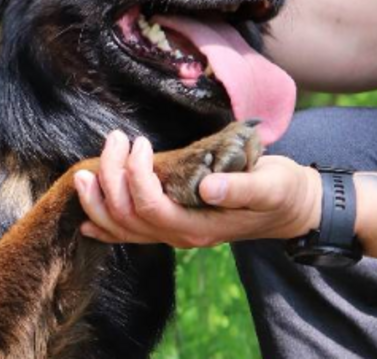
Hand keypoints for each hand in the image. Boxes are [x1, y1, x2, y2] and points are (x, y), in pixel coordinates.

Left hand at [74, 130, 321, 247]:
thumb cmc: (281, 191)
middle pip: (127, 217)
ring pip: (120, 228)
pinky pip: (128, 234)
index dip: (135, 177)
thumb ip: (241, 188)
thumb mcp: (270, 184)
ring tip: (85, 171)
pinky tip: (86, 218)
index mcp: (200, 227)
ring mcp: (173, 233)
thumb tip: (209, 187)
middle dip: (110, 177)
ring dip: (97, 200)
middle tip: (113, 140)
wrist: (290, 207)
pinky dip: (103, 226)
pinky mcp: (170, 225)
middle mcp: (180, 235)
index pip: (151, 208)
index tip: (139, 143)